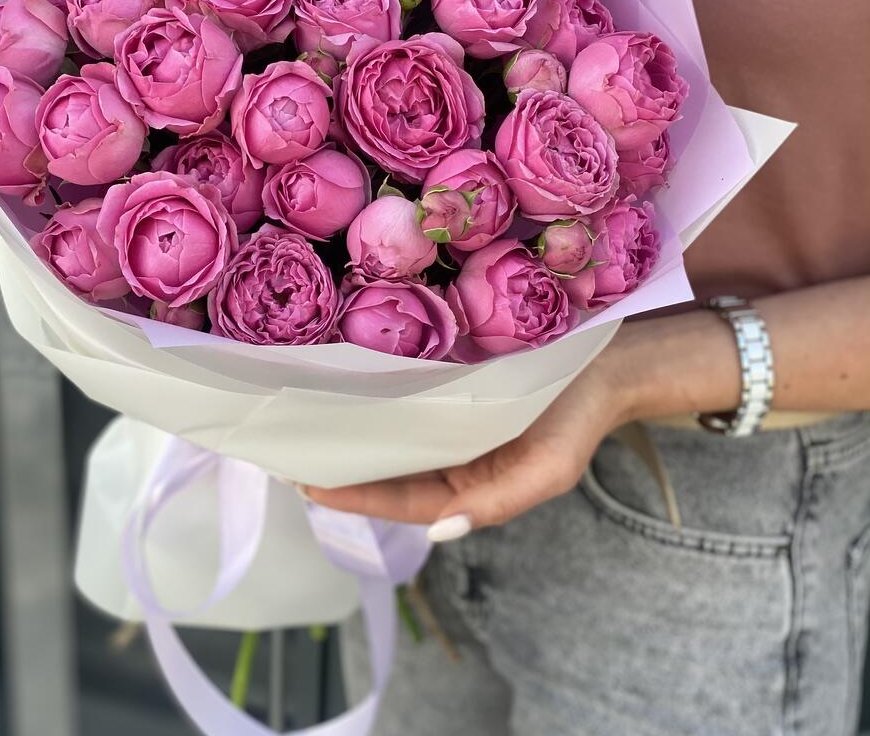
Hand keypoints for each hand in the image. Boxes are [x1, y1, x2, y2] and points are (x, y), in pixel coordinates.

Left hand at [304, 355, 629, 541]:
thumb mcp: (549, 470)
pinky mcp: (450, 390)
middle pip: (389, 471)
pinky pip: (406, 403)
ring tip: (307, 428)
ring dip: (353, 437)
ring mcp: (449, 425)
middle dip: (342, 469)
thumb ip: (496, 503)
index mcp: (471, 486)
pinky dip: (377, 404)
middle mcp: (452, 459)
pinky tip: (347, 393)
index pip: (402, 499)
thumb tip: (439, 529)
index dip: (355, 496)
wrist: (602, 362)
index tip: (307, 484)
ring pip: (392, 439)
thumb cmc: (576, 417)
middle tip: (288, 455)